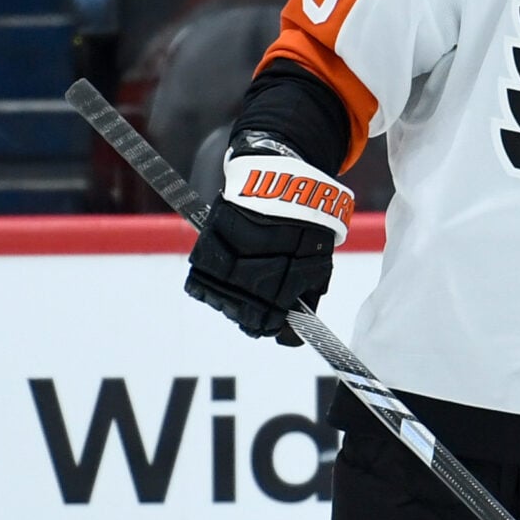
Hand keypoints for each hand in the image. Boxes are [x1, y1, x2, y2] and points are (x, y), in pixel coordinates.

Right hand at [184, 147, 352, 342]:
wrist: (282, 182)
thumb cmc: (306, 227)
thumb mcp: (319, 265)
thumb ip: (306, 301)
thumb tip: (289, 336)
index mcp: (285, 283)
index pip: (269, 327)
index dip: (273, 329)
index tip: (275, 322)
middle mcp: (253, 275)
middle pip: (243, 317)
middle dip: (253, 316)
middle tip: (259, 304)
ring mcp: (229, 261)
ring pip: (222, 302)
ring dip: (231, 302)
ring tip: (243, 286)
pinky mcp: (209, 246)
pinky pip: (200, 282)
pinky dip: (209, 286)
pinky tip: (223, 278)